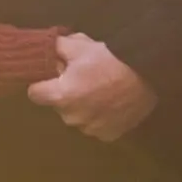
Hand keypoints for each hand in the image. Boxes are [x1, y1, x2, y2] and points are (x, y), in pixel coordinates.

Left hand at [28, 33, 157, 141]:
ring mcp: (89, 129)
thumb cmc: (110, 61)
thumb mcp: (80, 45)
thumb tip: (44, 49)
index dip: (41, 83)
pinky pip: (95, 125)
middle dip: (65, 92)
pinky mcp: (107, 136)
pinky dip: (100, 116)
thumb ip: (56, 47)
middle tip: (82, 78)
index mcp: (60, 95)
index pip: (34, 93)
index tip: (52, 76)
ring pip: (76, 116)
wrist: (147, 78)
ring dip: (83, 105)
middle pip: (57, 104)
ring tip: (100, 90)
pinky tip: (111, 103)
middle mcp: (70, 117)